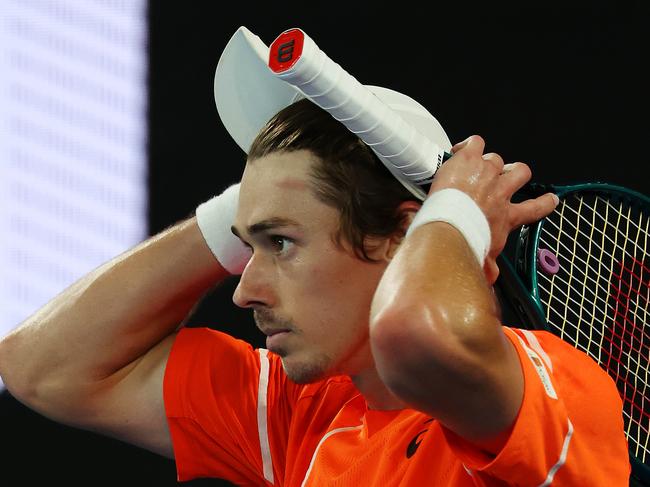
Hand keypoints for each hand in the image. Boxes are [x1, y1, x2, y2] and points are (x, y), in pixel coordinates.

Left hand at [428, 135, 557, 283]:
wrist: (448, 228)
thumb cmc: (465, 244)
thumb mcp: (482, 258)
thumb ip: (488, 266)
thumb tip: (491, 278)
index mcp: (507, 216)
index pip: (535, 209)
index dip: (545, 202)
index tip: (551, 199)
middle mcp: (501, 192)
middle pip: (521, 172)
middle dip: (515, 172)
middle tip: (504, 176)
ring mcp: (486, 173)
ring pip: (497, 157)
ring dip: (488, 161)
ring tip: (476, 165)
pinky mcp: (469, 159)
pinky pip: (475, 142)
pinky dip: (469, 144)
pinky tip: (459, 151)